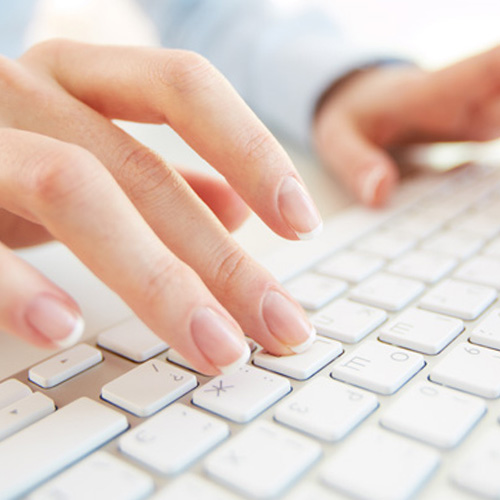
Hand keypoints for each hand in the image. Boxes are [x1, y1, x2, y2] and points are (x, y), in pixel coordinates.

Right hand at [0, 39, 321, 373]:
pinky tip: (63, 329)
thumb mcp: (86, 152)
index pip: (184, 89)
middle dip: (223, 260)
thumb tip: (240, 206)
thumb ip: (160, 174)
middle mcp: (26, 95)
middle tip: (278, 326)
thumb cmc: (2, 157)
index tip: (303, 222)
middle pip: (146, 171)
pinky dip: (15, 286)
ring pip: (74, 190)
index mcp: (77, 79)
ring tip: (214, 346)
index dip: (252, 149)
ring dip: (156, 280)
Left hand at [313, 46, 499, 205]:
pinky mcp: (488, 128)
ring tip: (497, 202)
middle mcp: (474, 98)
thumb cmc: (351, 114)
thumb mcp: (338, 138)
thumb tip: (380, 195)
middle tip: (492, 149)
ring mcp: (486, 113)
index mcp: (439, 91)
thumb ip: (357, 163)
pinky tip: (495, 204)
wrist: (359, 101)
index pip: (496, 64)